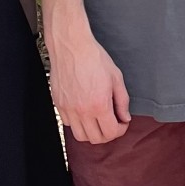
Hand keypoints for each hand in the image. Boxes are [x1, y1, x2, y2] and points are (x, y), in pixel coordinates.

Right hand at [47, 27, 130, 143]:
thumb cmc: (94, 58)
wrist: (71, 46)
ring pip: (80, 136)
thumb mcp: (116, 77)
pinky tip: (85, 112)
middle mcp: (82, 110)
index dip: (121, 130)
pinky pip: (69, 124)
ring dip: (92, 132)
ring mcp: (68, 109)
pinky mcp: (59, 104)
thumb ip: (122, 101)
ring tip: (98, 120)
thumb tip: (125, 118)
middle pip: (96, 139)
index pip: (111, 133)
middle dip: (108, 134)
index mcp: (99, 104)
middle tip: (112, 123)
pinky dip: (78, 124)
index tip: (122, 122)